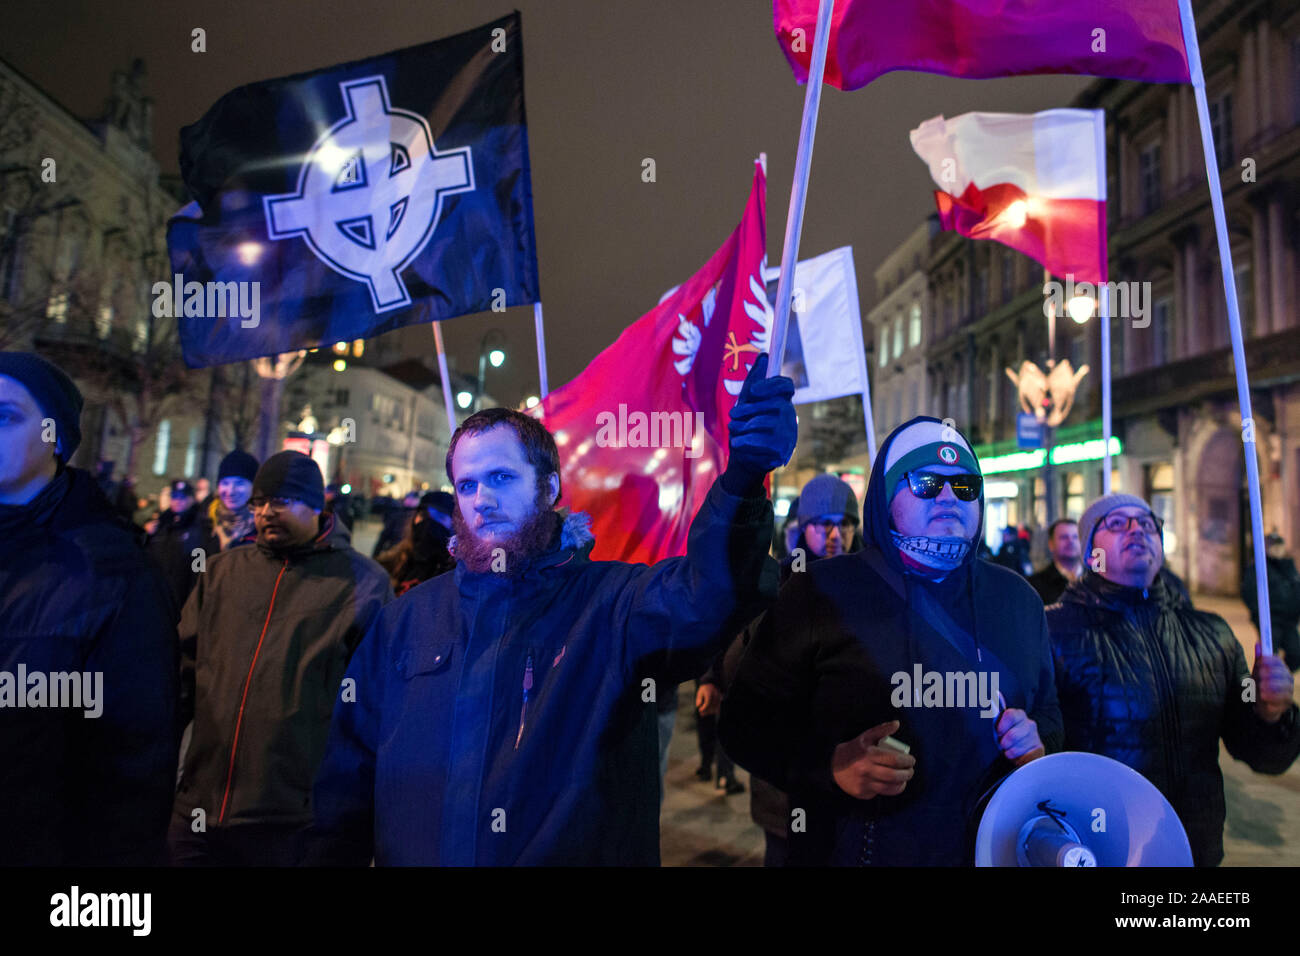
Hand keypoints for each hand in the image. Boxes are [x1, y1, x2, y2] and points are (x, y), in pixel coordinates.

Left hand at [696, 683, 721, 715]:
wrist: (712, 684)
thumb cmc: (704, 689)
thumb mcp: (700, 692)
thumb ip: (699, 699)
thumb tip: (698, 706)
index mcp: (710, 692)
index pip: (707, 702)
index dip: (703, 707)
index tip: (699, 710)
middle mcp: (715, 695)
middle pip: (712, 706)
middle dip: (706, 711)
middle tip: (701, 714)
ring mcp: (718, 698)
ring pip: (715, 708)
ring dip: (709, 712)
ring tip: (703, 714)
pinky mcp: (720, 700)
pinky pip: (718, 708)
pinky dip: (713, 711)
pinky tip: (708, 713)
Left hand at [725, 353, 796, 484]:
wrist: (742, 461)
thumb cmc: (745, 429)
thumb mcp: (745, 404)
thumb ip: (753, 381)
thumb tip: (764, 356)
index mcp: (781, 403)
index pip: (786, 386)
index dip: (771, 385)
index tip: (753, 391)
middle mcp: (789, 418)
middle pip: (775, 404)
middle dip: (749, 409)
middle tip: (732, 415)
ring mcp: (788, 436)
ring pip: (765, 423)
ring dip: (742, 427)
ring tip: (735, 431)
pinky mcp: (781, 452)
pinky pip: (760, 441)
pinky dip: (744, 442)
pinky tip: (740, 444)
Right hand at [831, 720, 915, 799]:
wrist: (833, 766)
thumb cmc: (854, 750)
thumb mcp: (865, 737)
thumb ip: (881, 730)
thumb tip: (897, 724)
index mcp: (868, 754)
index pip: (894, 759)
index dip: (907, 760)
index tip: (911, 760)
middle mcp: (866, 770)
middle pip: (894, 775)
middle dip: (908, 773)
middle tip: (911, 770)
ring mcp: (864, 783)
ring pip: (890, 787)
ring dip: (902, 783)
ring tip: (904, 778)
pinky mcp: (863, 793)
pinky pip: (882, 793)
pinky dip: (891, 789)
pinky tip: (894, 784)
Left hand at [994, 707, 1043, 766]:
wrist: (1017, 752)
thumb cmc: (1005, 737)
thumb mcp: (999, 728)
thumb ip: (996, 717)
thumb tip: (992, 702)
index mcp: (1018, 715)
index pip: (1010, 715)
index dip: (1002, 725)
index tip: (998, 732)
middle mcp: (1029, 724)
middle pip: (1013, 735)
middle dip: (1005, 742)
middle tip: (1002, 744)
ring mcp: (1035, 736)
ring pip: (1018, 746)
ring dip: (1009, 750)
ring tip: (1008, 748)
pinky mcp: (1039, 748)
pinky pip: (1026, 755)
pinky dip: (1017, 756)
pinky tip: (1015, 754)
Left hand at [1254, 642, 1294, 723]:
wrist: (1263, 703)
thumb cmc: (1261, 683)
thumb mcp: (1258, 671)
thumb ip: (1259, 659)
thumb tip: (1258, 644)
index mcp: (1281, 669)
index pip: (1278, 661)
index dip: (1268, 661)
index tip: (1259, 663)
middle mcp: (1288, 679)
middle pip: (1280, 673)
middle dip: (1267, 674)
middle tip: (1258, 677)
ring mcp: (1289, 691)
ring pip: (1282, 686)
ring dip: (1269, 687)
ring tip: (1260, 688)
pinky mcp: (1286, 703)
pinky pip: (1280, 699)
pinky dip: (1270, 698)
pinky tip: (1263, 697)